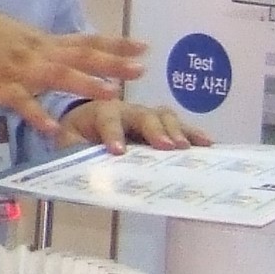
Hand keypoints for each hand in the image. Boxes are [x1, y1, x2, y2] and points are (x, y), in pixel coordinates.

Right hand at [0, 9, 143, 142]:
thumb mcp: (19, 37)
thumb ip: (43, 50)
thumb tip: (66, 58)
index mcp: (44, 42)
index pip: (86, 40)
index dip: (115, 44)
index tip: (144, 47)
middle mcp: (39, 53)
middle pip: (81, 57)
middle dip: (113, 63)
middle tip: (142, 70)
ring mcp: (21, 70)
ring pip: (58, 76)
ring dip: (86, 84)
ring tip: (112, 93)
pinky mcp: (1, 87)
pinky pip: (22, 103)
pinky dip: (38, 115)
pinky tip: (53, 128)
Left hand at [66, 97, 207, 153]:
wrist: (84, 120)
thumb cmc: (77, 133)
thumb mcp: (67, 142)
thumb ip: (74, 150)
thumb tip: (84, 164)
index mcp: (100, 111)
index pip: (107, 119)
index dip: (113, 134)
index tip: (118, 152)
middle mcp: (127, 109)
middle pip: (143, 115)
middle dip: (154, 130)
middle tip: (165, 147)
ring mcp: (146, 114)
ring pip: (163, 116)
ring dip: (176, 130)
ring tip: (186, 147)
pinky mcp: (160, 122)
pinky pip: (178, 124)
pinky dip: (192, 132)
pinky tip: (207, 144)